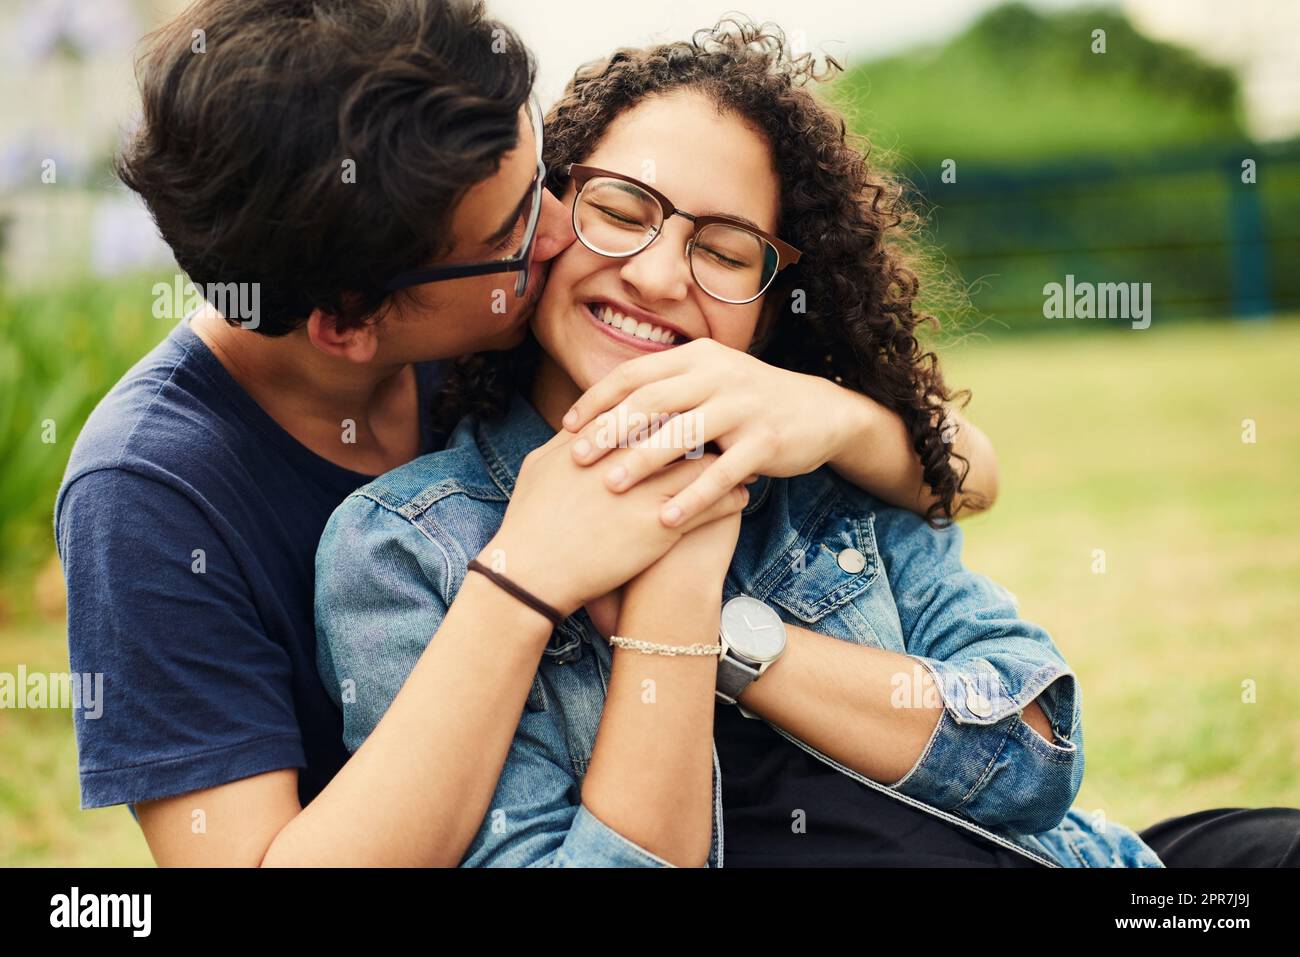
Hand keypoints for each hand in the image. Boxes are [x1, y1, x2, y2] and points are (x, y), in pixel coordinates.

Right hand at [482, 429, 748, 618]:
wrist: (531, 573)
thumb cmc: (529, 522)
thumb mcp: (539, 466)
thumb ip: (565, 439)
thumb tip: (580, 420)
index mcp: (598, 437)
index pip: (646, 407)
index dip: (673, 403)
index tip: (693, 401)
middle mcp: (626, 457)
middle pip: (681, 427)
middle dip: (709, 423)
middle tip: (730, 422)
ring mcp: (645, 490)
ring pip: (703, 463)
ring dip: (728, 461)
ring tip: (745, 460)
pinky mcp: (660, 525)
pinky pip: (709, 504)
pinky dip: (729, 497)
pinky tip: (741, 496)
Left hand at [559, 338, 872, 526]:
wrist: (821, 412)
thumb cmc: (748, 403)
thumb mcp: (709, 382)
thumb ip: (666, 389)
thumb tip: (602, 408)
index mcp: (698, 356)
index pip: (636, 373)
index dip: (598, 399)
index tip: (567, 427)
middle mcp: (719, 374)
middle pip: (652, 400)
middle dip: (610, 430)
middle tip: (578, 458)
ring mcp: (745, 406)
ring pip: (683, 434)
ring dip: (642, 461)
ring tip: (610, 487)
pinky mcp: (766, 441)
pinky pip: (721, 472)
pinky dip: (691, 497)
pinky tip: (666, 519)